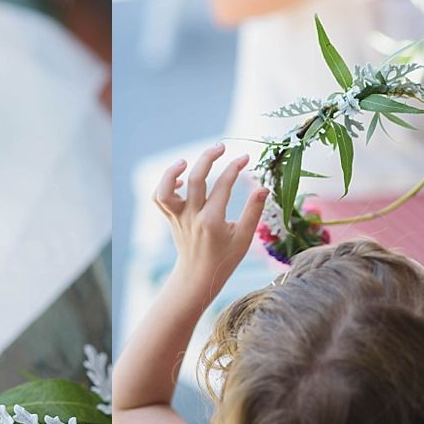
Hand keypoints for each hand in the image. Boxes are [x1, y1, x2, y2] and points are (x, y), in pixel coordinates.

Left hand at [153, 143, 268, 293]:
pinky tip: (180, 179)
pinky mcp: (170, 219)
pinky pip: (159, 199)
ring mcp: (178, 218)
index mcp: (212, 221)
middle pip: (195, 179)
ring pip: (165, 191)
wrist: (198, 277)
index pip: (223, 185)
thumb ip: (253, 211)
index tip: (245, 158)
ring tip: (186, 161)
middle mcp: (192, 217)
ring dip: (172, 172)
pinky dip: (165, 185)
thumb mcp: (244, 238)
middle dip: (208, 158)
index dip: (235, 167)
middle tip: (221, 146)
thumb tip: (264, 187)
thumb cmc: (225, 258)